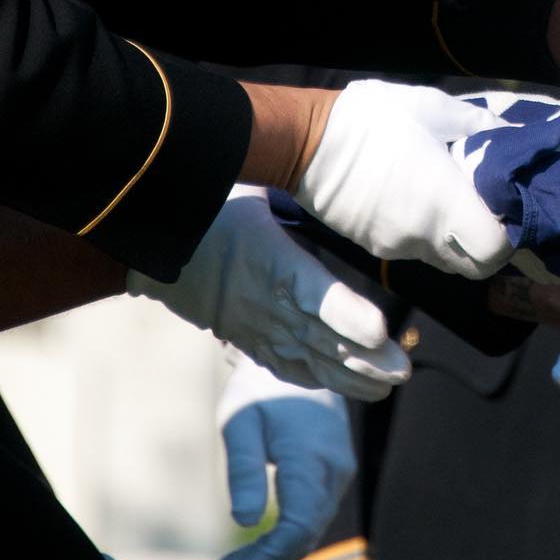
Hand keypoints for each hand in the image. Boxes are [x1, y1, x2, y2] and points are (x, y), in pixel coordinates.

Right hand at [129, 188, 410, 399]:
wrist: (159, 250)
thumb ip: (291, 194)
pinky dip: (319, 379)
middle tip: (400, 371)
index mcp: (273, 262)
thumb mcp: (254, 190)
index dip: (348, 317)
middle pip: (321, 339)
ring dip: (350, 377)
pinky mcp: (249, 340)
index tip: (379, 331)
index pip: (315, 295)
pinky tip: (349, 387)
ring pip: (309, 360)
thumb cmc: (214, 211)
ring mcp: (258, 328)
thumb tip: (331, 172)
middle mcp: (267, 303)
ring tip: (387, 384)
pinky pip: (287, 366)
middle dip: (364, 360)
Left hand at [213, 351, 355, 559]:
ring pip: (310, 531)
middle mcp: (333, 471)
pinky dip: (285, 540)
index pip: (296, 528)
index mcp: (311, 459)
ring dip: (272, 558)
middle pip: (303, 538)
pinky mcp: (333, 473)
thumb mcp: (240, 423)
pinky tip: (254, 550)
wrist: (298, 358)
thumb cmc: (260, 389)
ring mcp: (338, 473)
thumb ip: (244, 471)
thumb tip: (244, 523)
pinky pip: (312, 517)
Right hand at [296, 81, 510, 277]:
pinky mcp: (374, 248)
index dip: (507, 234)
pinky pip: (413, 252)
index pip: (494, 250)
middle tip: (483, 209)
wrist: (307, 143)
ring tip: (450, 200)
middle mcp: (423, 235)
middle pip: (473, 266)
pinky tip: (417, 201)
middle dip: (486, 245)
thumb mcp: (431, 108)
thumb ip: (479, 125)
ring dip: (455, 241)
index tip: (504, 208)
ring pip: (443, 261)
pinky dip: (425, 236)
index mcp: (444, 202)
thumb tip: (515, 133)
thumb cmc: (373, 120)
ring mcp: (396, 247)